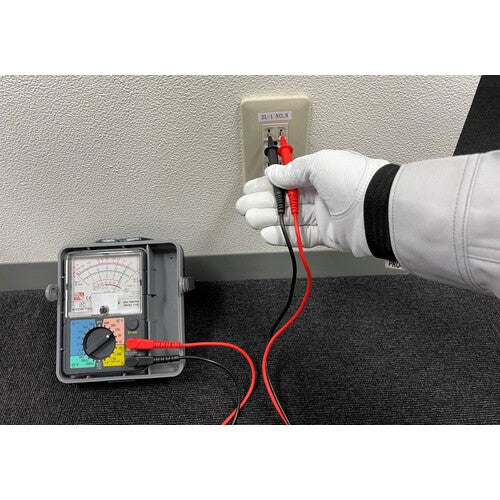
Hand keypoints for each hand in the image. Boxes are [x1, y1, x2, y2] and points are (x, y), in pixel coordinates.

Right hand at [235, 150, 387, 256]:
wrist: (377, 209)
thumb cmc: (355, 180)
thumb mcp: (319, 163)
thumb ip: (293, 170)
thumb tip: (274, 173)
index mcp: (321, 173)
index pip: (288, 179)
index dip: (268, 184)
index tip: (251, 188)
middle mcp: (323, 193)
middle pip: (286, 200)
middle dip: (263, 202)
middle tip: (244, 206)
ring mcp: (325, 215)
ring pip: (291, 218)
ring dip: (269, 219)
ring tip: (251, 219)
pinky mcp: (328, 236)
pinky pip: (302, 236)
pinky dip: (284, 236)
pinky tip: (268, 233)